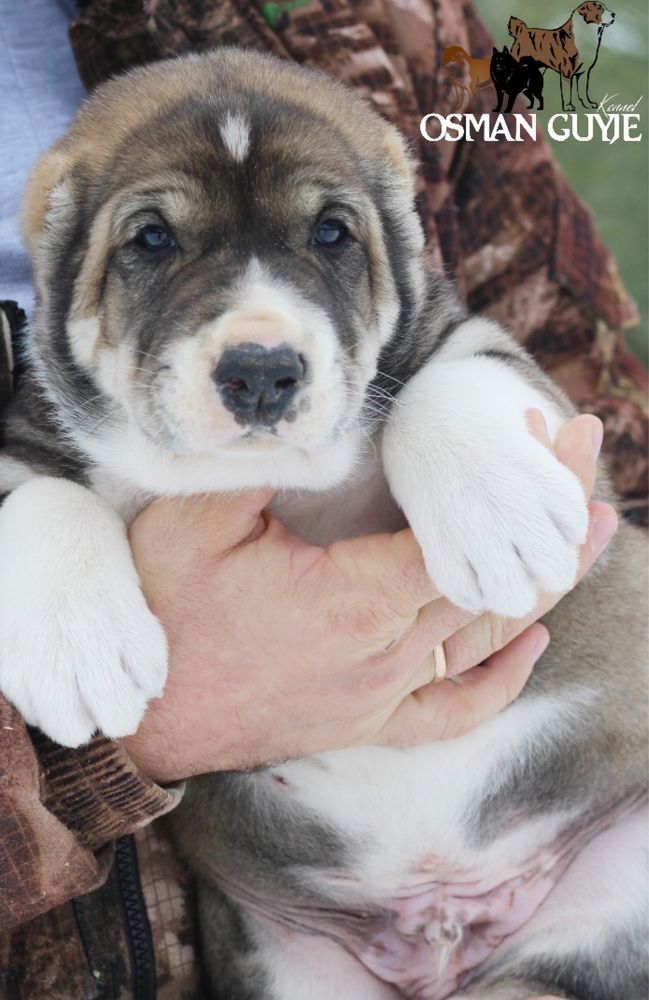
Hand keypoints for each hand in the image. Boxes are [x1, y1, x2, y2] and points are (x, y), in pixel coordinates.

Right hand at [123, 413, 615, 781]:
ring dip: (548, 584)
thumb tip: (327, 418)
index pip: (470, 535)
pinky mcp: (367, 725)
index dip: (519, 483)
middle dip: (549, 514)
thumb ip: (273, 463)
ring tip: (592, 533)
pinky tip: (530, 646)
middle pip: (496, 581)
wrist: (140, 719)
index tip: (554, 433)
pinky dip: (500, 679)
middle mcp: (387, 656)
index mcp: (358, 600)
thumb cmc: (165, 612)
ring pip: (488, 638)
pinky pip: (453, 711)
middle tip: (587, 458)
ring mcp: (382, 698)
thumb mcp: (199, 517)